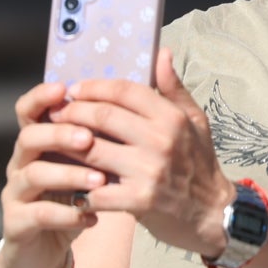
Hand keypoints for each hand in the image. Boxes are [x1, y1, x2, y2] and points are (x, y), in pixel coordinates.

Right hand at [0, 80, 109, 267]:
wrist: (46, 250)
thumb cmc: (72, 199)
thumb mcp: (85, 167)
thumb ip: (99, 139)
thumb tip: (128, 104)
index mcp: (36, 143)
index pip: (29, 110)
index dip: (41, 97)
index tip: (64, 89)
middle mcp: (21, 163)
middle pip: (29, 137)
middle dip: (60, 134)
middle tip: (89, 138)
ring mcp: (16, 194)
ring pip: (34, 175)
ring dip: (68, 174)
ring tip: (100, 180)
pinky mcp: (16, 224)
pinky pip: (39, 215)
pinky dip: (67, 215)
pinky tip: (92, 216)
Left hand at [50, 48, 235, 259]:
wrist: (213, 214)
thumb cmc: (200, 164)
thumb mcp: (195, 121)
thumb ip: (173, 88)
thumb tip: (161, 53)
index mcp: (171, 117)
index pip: (124, 91)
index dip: (94, 87)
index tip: (74, 90)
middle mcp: (160, 141)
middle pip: (103, 116)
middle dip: (73, 111)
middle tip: (56, 113)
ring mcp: (148, 171)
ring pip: (92, 150)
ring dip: (67, 145)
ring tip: (53, 141)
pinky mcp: (138, 200)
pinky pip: (96, 189)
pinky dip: (78, 185)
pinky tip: (67, 181)